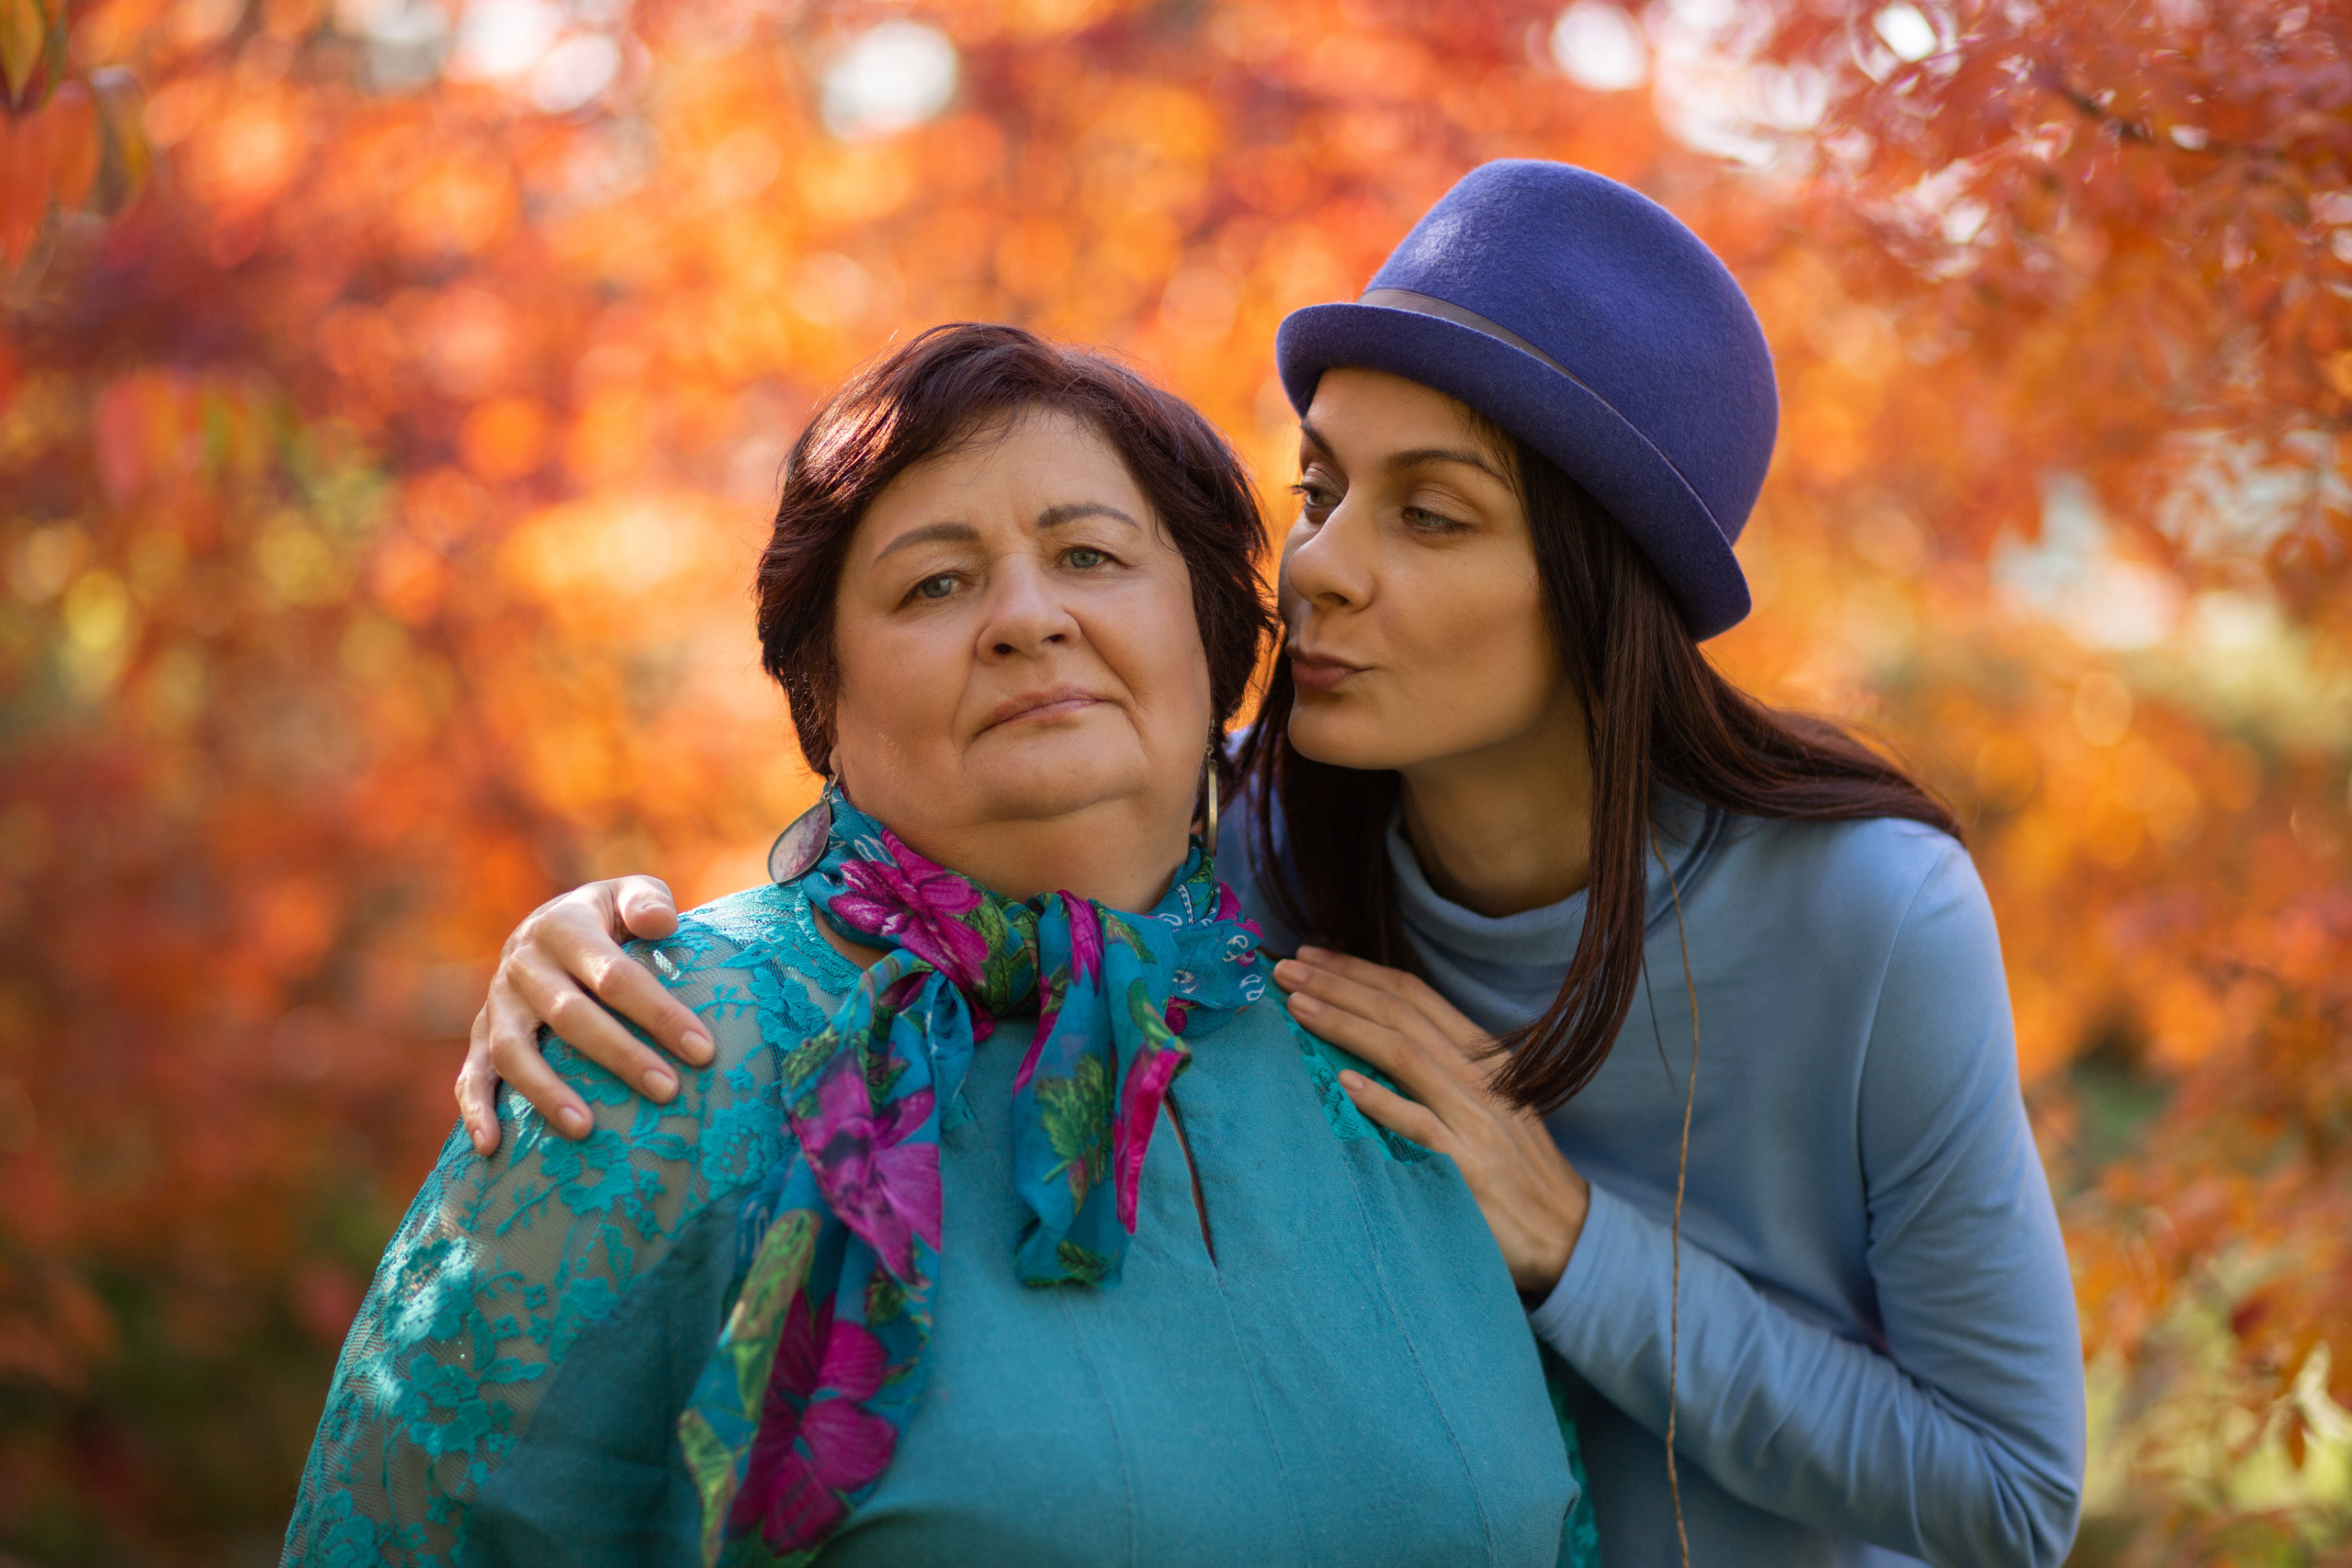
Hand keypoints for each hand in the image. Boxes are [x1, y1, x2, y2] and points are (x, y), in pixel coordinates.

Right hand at [456, 875, 711, 1155]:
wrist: (549, 925)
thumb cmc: (608, 918)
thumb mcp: (629, 893)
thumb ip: (648, 901)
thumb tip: (662, 923)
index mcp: (564, 927)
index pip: (615, 975)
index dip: (659, 1013)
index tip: (703, 1050)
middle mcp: (524, 964)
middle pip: (570, 1016)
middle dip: (621, 1056)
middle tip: (667, 1090)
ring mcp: (498, 1003)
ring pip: (514, 1052)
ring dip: (547, 1092)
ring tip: (585, 1129)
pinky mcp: (481, 1034)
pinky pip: (471, 1075)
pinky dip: (476, 1110)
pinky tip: (492, 1147)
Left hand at [1273, 946, 1589, 1297]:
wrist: (1566, 1232)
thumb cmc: (1516, 1167)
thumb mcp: (1488, 1101)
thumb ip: (1440, 1068)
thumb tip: (1371, 1037)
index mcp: (1482, 1054)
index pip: (1413, 995)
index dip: (1359, 970)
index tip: (1311, 956)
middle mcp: (1478, 1076)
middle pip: (1399, 1013)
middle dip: (1338, 984)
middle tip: (1285, 968)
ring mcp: (1474, 1118)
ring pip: (1403, 1054)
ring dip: (1345, 1024)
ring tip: (1297, 1006)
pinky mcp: (1468, 1165)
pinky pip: (1419, 1124)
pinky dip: (1381, 1100)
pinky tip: (1342, 1082)